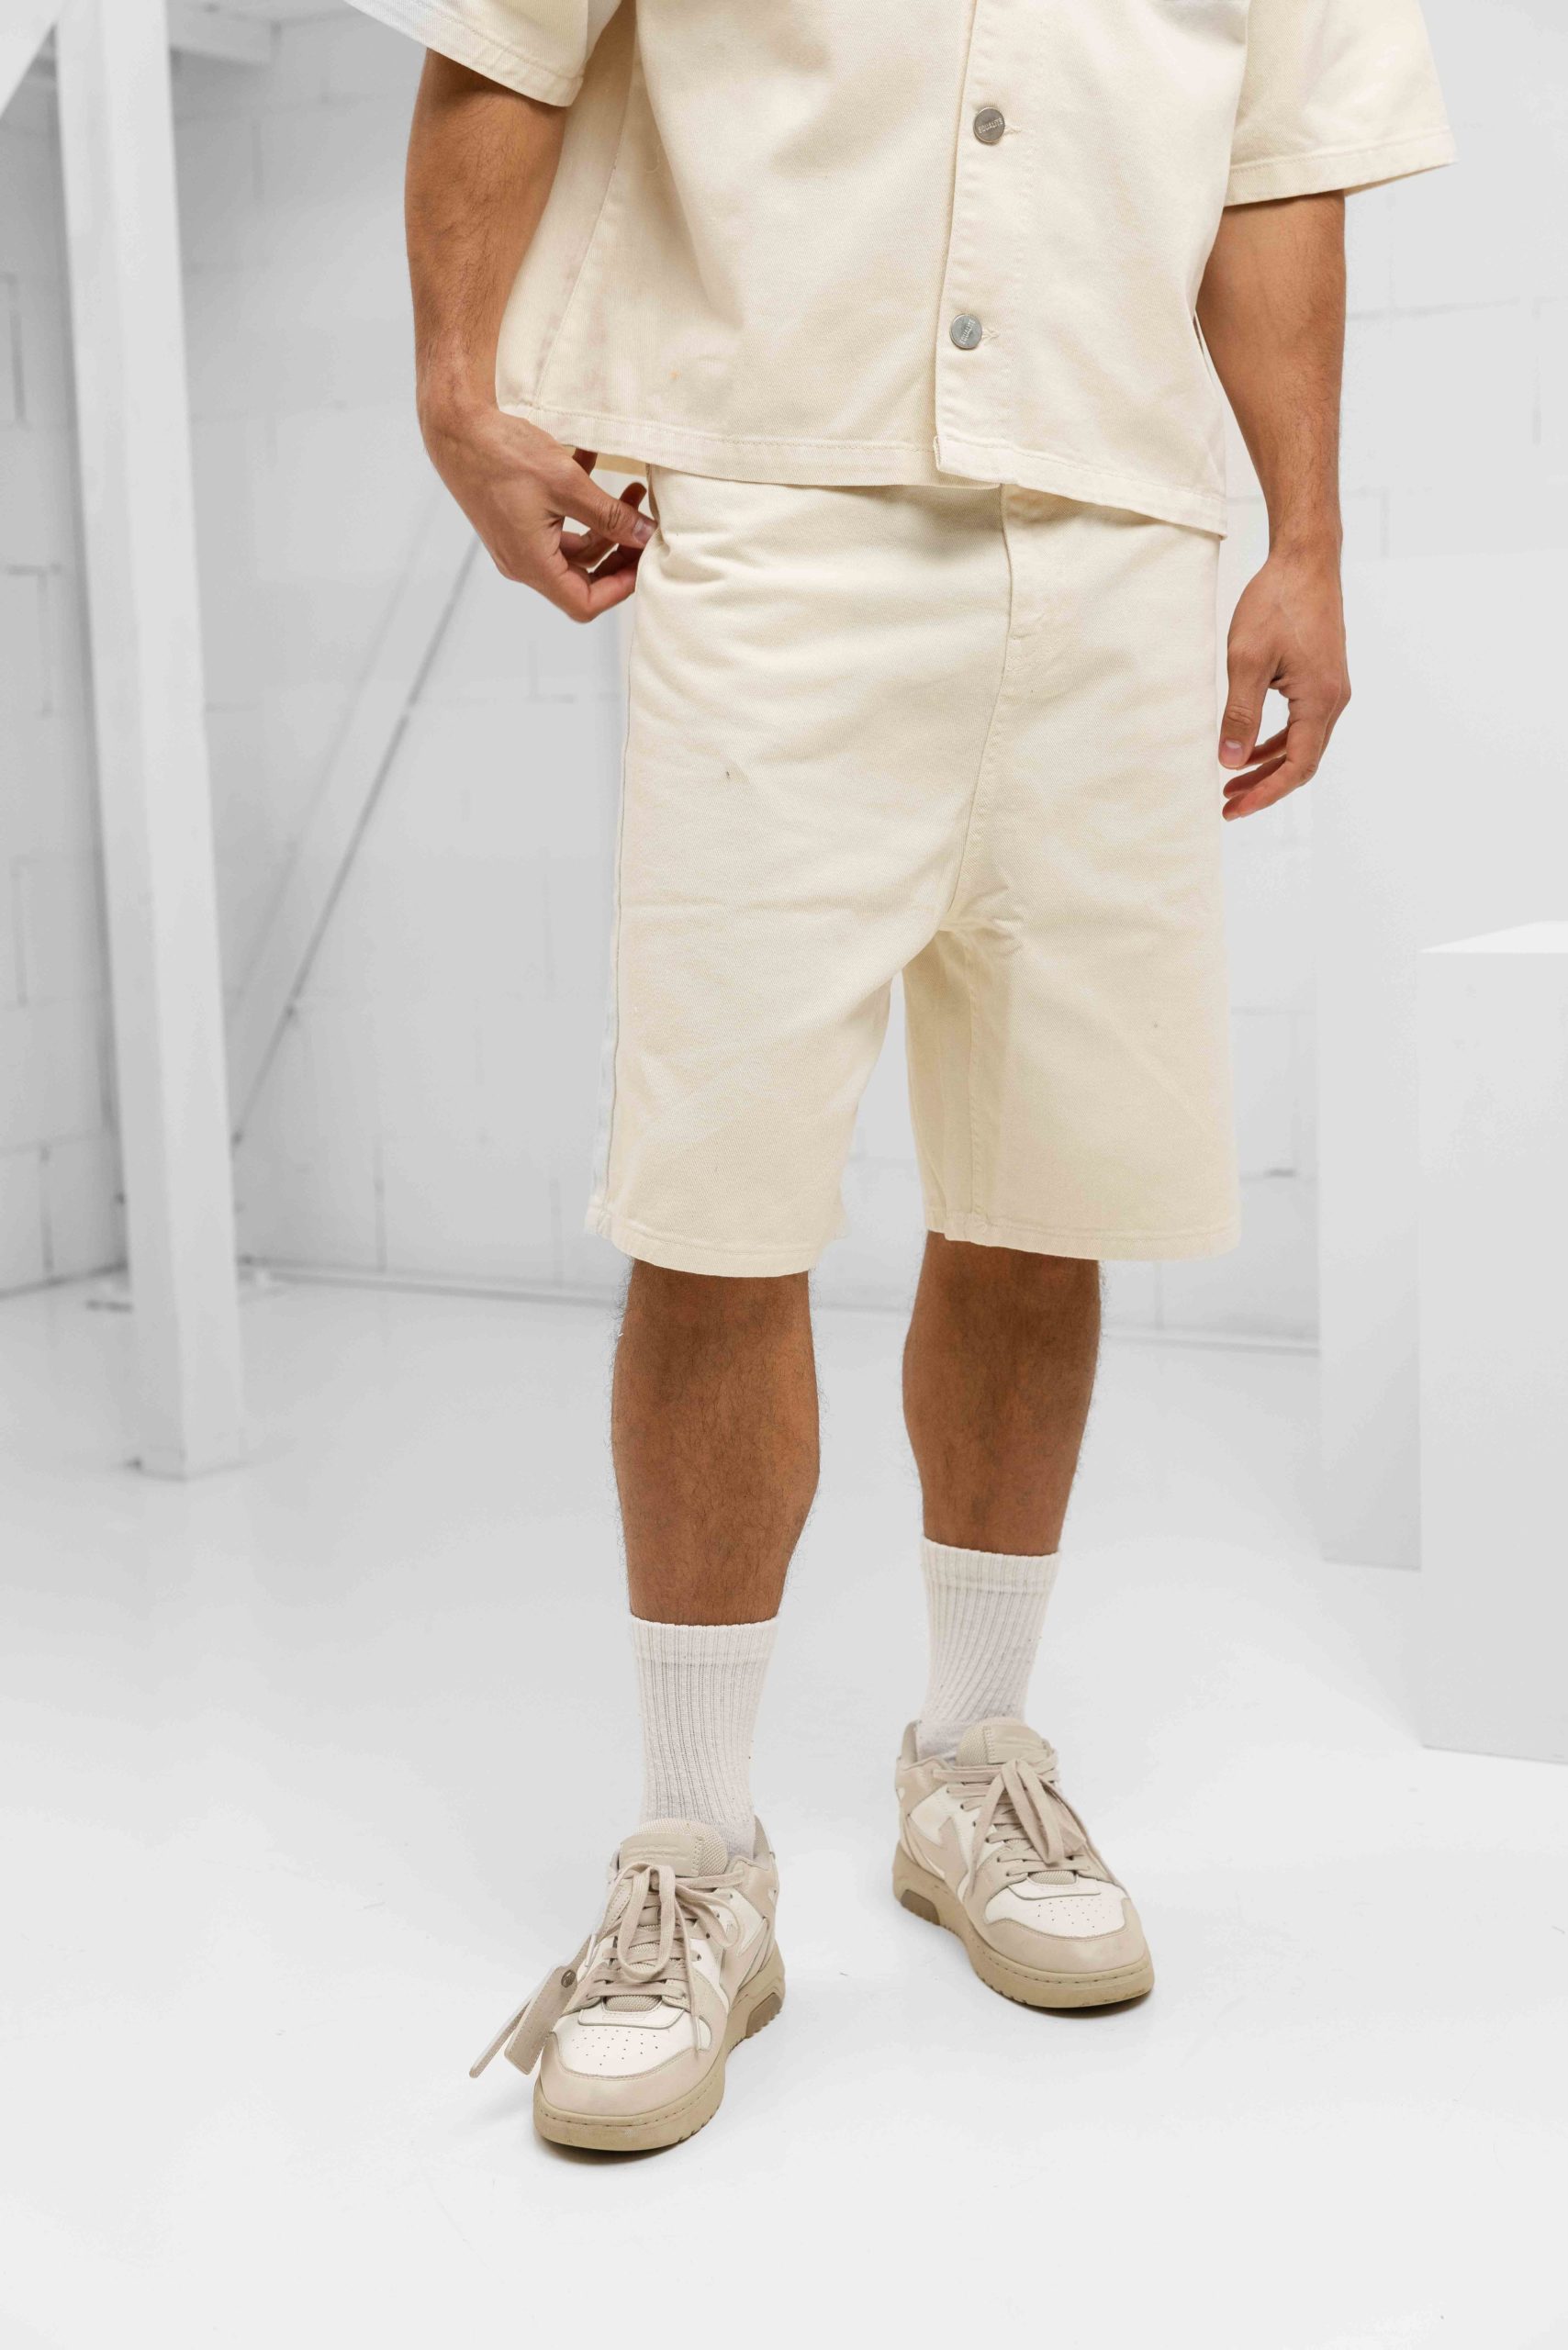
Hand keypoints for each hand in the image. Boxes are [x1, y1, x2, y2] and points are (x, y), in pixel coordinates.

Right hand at [420, 403, 651, 621]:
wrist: (455, 427)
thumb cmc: (501, 454)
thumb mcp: (567, 484)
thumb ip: (610, 515)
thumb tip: (644, 534)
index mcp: (532, 564)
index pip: (585, 603)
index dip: (621, 588)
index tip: (644, 558)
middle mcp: (523, 562)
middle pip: (583, 579)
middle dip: (620, 553)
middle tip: (645, 526)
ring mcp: (518, 543)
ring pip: (575, 549)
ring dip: (606, 524)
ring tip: (632, 491)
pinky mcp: (515, 521)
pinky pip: (558, 526)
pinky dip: (581, 507)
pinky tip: (595, 468)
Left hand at [1218, 548, 1350, 819]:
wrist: (1305, 560)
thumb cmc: (1277, 602)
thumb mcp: (1247, 660)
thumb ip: (1240, 714)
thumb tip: (1230, 762)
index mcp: (1320, 700)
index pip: (1296, 766)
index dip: (1265, 793)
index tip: (1233, 809)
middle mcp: (1333, 700)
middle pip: (1302, 763)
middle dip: (1265, 788)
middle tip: (1227, 806)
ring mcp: (1331, 690)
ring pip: (1301, 746)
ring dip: (1267, 767)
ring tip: (1231, 784)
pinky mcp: (1321, 679)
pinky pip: (1300, 725)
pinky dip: (1274, 743)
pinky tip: (1248, 750)